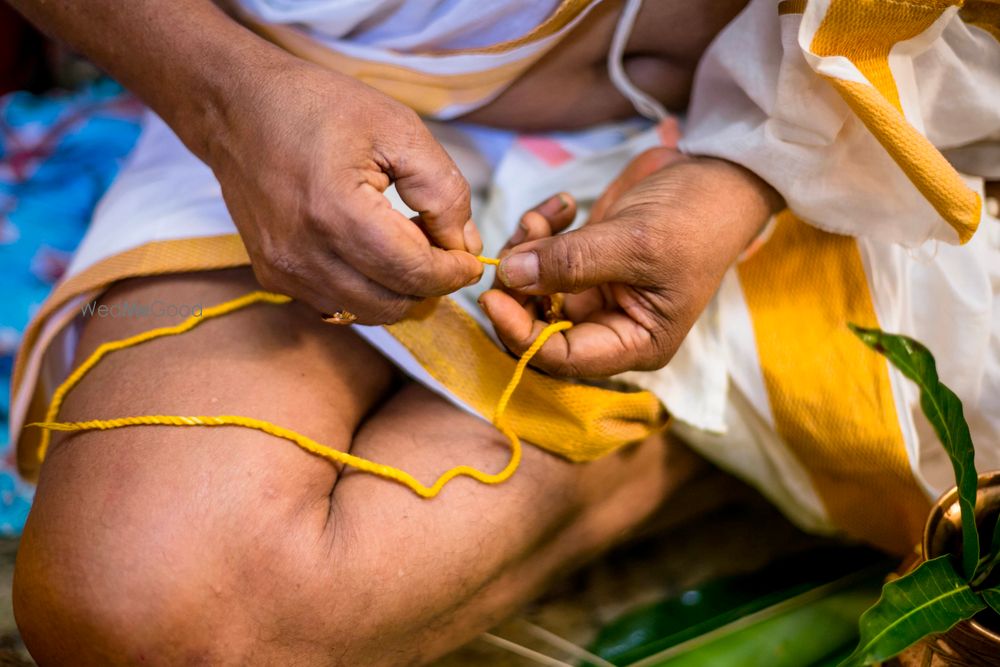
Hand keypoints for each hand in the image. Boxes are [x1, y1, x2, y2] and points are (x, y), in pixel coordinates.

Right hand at [206, 61, 482, 323]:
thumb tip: (465, 247)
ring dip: (398, 291)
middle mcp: (304, 254)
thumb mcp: (399, 129)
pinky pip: (336, 305)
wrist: (237, 107)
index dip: (453, 273)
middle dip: (429, 285)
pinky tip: (371, 254)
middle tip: (441, 249)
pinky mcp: (271, 277)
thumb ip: (444, 191)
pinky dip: (366, 292)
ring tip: (405, 246)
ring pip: (367, 313)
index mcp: (337, 213)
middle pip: (394, 303)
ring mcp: (283, 271)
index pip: (415, 273)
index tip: (470, 260)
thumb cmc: (320, 107)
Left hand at [479, 148, 780, 376]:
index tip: (493, 297)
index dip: (522, 334)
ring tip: (541, 217)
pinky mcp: (582, 261)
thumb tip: (510, 274)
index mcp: (634, 342)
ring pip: (531, 289)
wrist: (715, 175)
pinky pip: (539, 257)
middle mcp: (610, 325)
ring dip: (524, 251)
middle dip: (517, 287)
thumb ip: (573, 261)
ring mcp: (593, 293)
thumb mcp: (637, 242)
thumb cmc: (695, 218)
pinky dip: (537, 232)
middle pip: (537, 326)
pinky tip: (559, 206)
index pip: (563, 358)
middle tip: (518, 241)